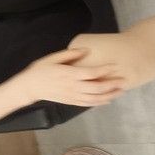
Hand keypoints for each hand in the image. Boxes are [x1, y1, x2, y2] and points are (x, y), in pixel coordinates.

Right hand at [7, 48, 125, 106]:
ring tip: (120, 91)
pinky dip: (99, 103)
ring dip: (109, 95)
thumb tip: (86, 49)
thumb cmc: (40, 70)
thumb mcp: (53, 58)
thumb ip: (70, 54)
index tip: (115, 65)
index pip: (91, 73)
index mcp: (69, 74)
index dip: (104, 70)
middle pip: (96, 88)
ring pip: (94, 98)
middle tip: (124, 80)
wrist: (29, 87)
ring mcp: (72, 96)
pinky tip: (108, 100)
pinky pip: (88, 104)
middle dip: (111, 84)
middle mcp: (73, 86)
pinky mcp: (71, 102)